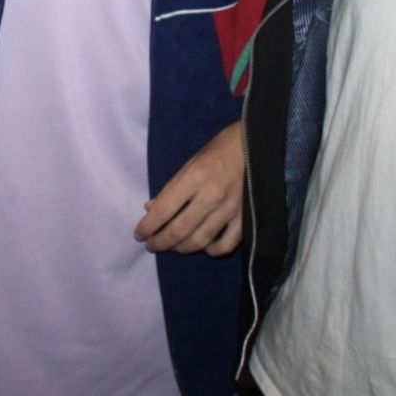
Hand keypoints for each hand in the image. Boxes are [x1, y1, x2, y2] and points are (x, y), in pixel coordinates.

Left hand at [133, 122, 242, 255]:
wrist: (256, 145)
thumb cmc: (218, 150)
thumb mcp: (190, 162)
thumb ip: (171, 188)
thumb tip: (150, 209)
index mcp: (195, 177)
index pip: (164, 209)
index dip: (148, 226)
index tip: (139, 234)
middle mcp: (212, 195)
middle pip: (180, 229)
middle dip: (160, 242)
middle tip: (151, 245)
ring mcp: (231, 209)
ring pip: (200, 240)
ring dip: (181, 248)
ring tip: (172, 247)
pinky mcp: (245, 218)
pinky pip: (226, 244)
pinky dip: (212, 250)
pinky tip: (203, 247)